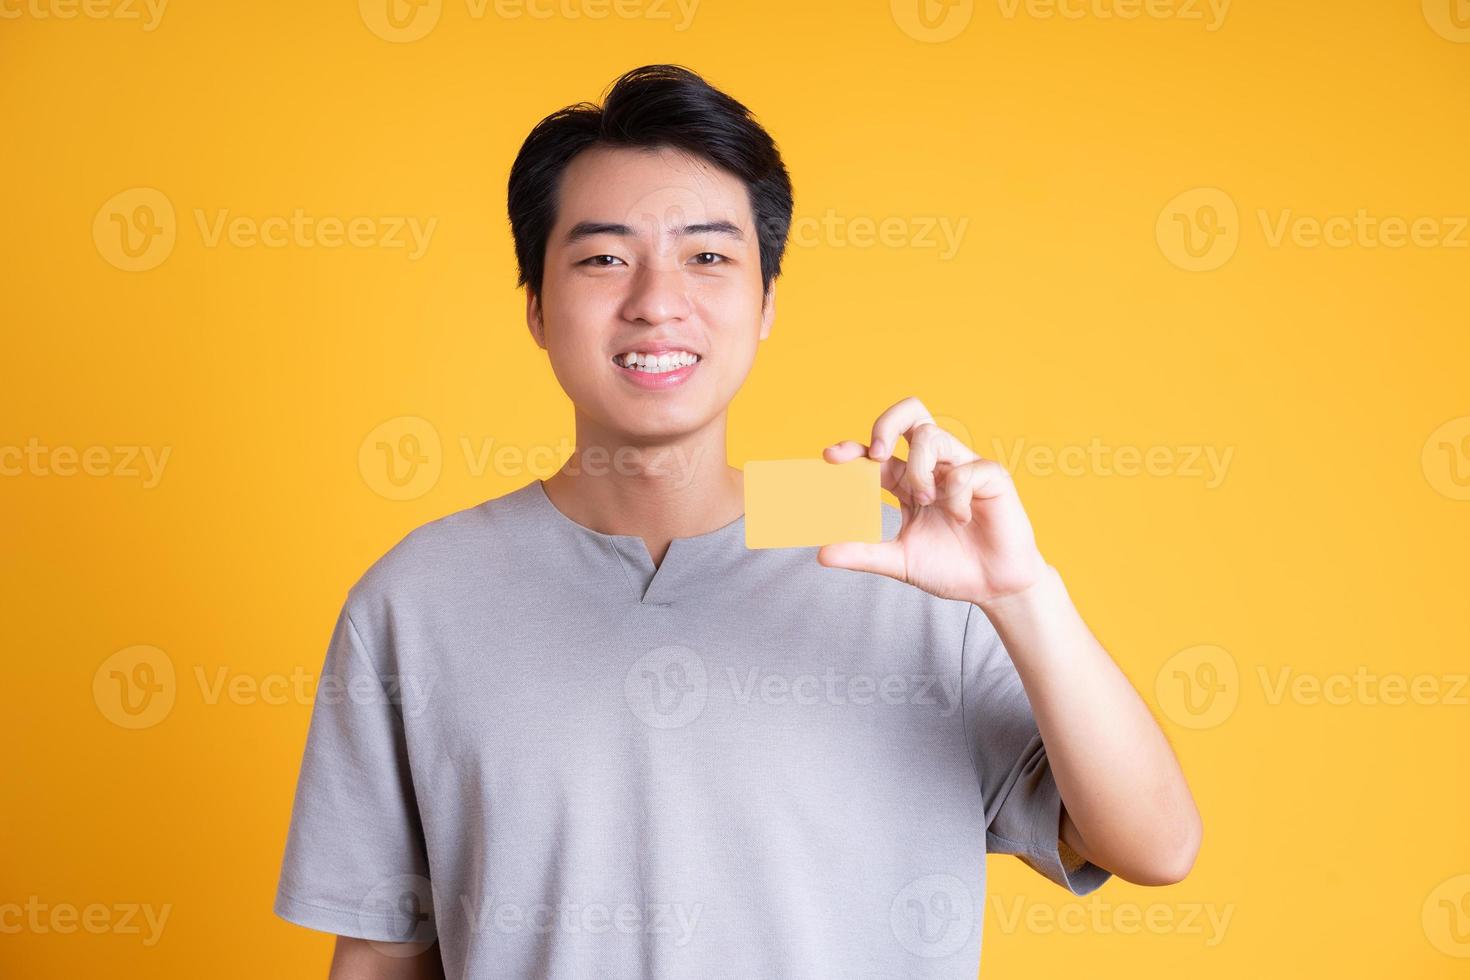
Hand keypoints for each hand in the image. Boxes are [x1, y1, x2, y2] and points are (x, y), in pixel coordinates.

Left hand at [816, 396, 1050, 606]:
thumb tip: (821, 554)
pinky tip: (962, 519)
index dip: (853, 448)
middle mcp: (934, 466)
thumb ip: (863, 554)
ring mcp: (962, 467)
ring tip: (925, 502)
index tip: (830, 457)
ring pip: (931, 436)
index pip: (877, 452)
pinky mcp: (991, 475)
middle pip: (911, 414)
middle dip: (886, 424)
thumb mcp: (899, 562)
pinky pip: (964, 471)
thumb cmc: (949, 568)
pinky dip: (955, 497)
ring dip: (919, 471)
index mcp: (908, 481)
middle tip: (878, 456)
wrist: (993, 588)